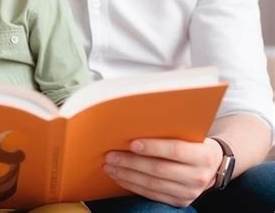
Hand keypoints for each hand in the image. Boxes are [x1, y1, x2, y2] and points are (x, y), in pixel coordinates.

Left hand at [104, 138, 222, 206]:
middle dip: (131, 162)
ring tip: (110, 165)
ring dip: (127, 175)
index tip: (132, 143)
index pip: (176, 150)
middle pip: (159, 170)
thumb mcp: (190, 132)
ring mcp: (189, 192)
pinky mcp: (179, 202)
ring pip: (152, 184)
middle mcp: (198, 176)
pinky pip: (151, 195)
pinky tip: (119, 176)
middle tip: (111, 155)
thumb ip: (171, 129)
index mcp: (203, 155)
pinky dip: (132, 185)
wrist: (212, 165)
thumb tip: (137, 121)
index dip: (154, 147)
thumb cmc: (194, 141)